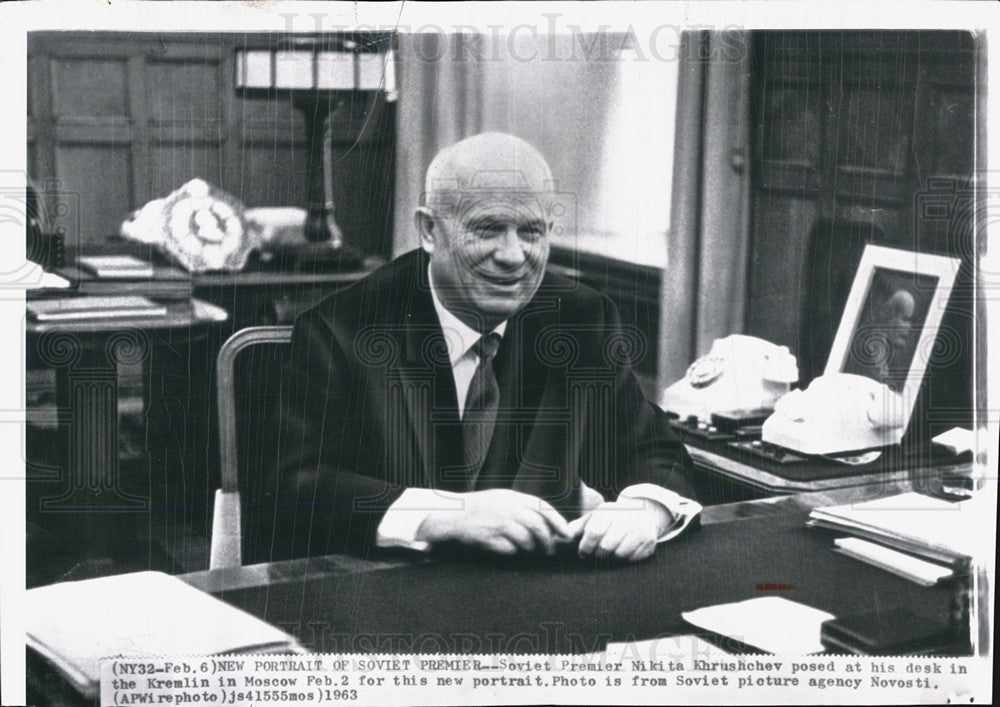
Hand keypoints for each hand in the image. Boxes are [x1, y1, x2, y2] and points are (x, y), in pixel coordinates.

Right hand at [415, 489, 572, 555]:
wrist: (455, 514)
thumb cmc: (482, 506)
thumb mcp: (504, 497)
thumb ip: (524, 505)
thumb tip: (547, 520)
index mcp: (513, 497)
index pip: (542, 507)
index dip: (557, 520)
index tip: (566, 532)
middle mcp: (508, 509)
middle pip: (537, 526)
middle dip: (548, 540)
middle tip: (551, 549)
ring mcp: (499, 525)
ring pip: (526, 541)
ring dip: (532, 548)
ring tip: (533, 551)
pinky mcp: (491, 540)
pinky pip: (511, 550)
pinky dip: (515, 552)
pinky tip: (512, 551)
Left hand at [573, 499, 671, 561]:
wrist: (643, 511)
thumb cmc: (613, 517)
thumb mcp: (597, 516)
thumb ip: (580, 526)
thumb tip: (565, 536)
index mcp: (610, 511)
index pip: (594, 532)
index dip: (586, 546)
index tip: (582, 553)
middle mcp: (626, 519)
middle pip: (606, 547)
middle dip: (598, 554)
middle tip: (597, 553)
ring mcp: (640, 530)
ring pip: (619, 555)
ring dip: (612, 556)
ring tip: (611, 550)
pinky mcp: (649, 540)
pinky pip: (633, 558)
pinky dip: (626, 558)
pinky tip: (624, 549)